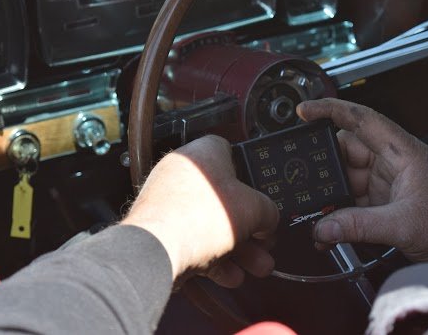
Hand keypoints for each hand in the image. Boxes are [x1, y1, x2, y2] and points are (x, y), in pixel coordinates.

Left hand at [122, 135, 279, 286]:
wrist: (159, 250)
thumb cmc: (199, 217)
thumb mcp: (254, 209)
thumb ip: (268, 211)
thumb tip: (268, 218)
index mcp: (203, 153)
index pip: (232, 154)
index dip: (251, 176)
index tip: (262, 196)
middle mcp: (182, 172)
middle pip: (224, 198)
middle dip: (249, 226)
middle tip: (263, 240)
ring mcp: (169, 201)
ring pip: (211, 223)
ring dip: (237, 248)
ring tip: (255, 265)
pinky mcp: (161, 228)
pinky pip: (194, 241)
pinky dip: (214, 258)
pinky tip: (231, 274)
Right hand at [297, 98, 427, 261]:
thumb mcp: (405, 225)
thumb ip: (359, 225)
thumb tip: (324, 226)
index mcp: (402, 152)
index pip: (362, 120)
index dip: (331, 110)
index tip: (305, 111)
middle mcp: (391, 162)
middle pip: (346, 151)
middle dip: (323, 168)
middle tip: (305, 183)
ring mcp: (384, 182)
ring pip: (344, 179)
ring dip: (329, 196)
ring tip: (318, 214)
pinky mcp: (380, 202)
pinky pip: (349, 201)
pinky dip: (336, 214)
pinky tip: (328, 228)